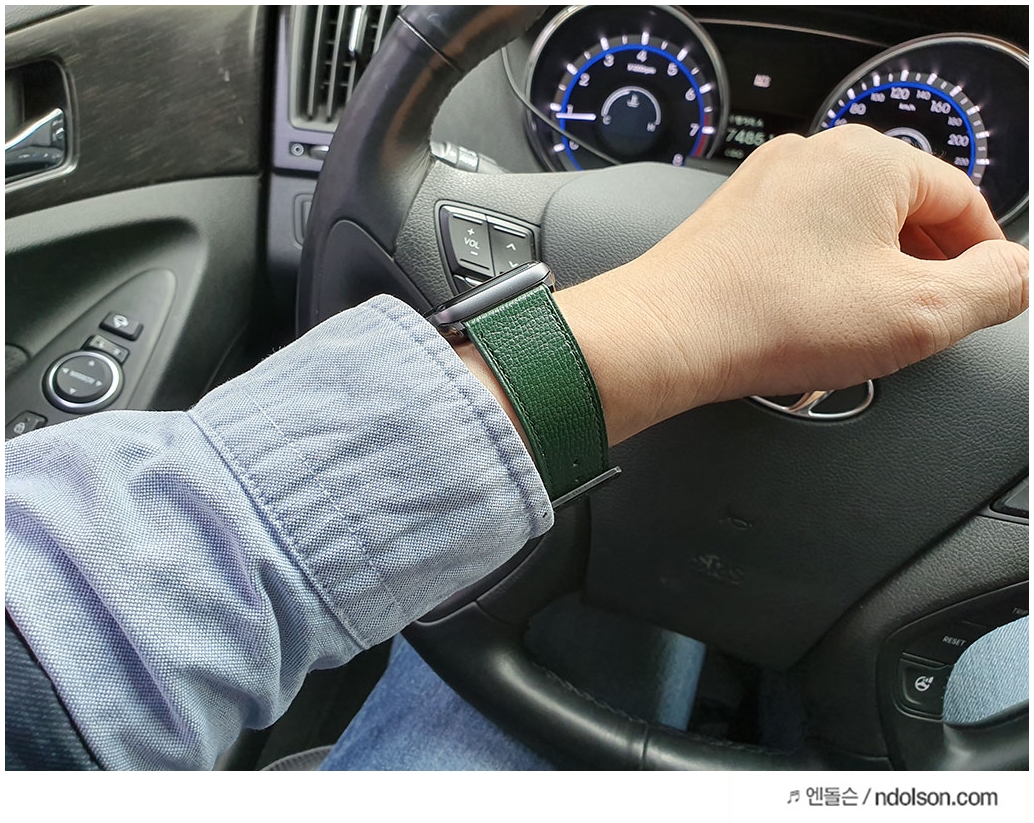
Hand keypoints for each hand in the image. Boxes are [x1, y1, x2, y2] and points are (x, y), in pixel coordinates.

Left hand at [556, 125, 1028, 443]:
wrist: (666, 335)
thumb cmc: (771, 318)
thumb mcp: (918, 314)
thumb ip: (993, 288)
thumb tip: (1016, 273)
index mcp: (871, 160)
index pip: (963, 203)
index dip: (981, 260)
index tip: (981, 299)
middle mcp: (815, 157)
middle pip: (904, 214)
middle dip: (919, 273)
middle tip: (920, 327)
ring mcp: (768, 184)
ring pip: (850, 233)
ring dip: (869, 281)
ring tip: (860, 335)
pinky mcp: (735, 218)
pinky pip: (802, 244)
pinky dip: (821, 281)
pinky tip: (811, 323)